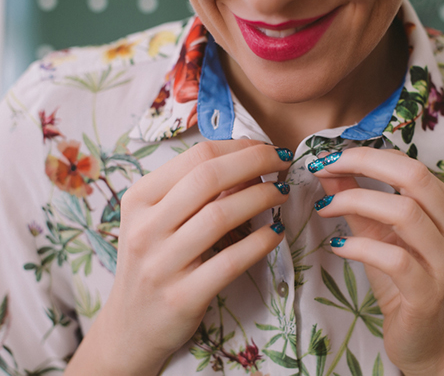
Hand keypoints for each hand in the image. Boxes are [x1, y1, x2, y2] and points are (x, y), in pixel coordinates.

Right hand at [66, 140, 292, 375]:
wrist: (128, 329)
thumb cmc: (152, 264)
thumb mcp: (158, 221)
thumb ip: (194, 192)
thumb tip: (248, 164)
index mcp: (139, 199)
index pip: (195, 157)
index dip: (238, 147)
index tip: (265, 148)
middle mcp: (145, 228)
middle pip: (208, 178)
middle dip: (255, 162)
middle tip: (282, 161)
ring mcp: (161, 264)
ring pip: (220, 216)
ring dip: (261, 197)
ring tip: (282, 192)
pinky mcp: (182, 297)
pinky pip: (230, 261)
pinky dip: (260, 242)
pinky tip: (277, 232)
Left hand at [311, 148, 443, 374]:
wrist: (427, 341)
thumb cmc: (403, 283)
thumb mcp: (378, 235)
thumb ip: (358, 200)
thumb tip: (328, 168)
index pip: (409, 164)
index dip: (366, 154)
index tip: (329, 158)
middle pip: (414, 176)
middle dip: (363, 162)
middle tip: (324, 167)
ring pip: (405, 212)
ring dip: (355, 201)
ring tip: (325, 207)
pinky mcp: (429, 293)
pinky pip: (394, 259)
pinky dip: (360, 246)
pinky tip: (338, 246)